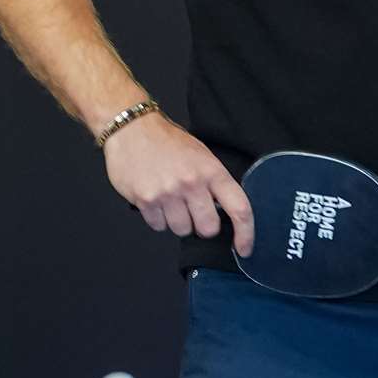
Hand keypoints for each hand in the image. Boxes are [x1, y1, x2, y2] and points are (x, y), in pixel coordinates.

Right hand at [103, 112, 254, 255]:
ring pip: (182, 230)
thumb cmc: (167, 141)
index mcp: (211, 171)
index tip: (244, 248)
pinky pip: (159, 226)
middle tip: (193, 211)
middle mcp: (191, 183)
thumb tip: (223, 211)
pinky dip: (158, 218)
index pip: (239, 208)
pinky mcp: (146, 200)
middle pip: (208, 229)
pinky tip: (155, 199)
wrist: (132, 128)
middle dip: (202, 226)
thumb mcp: (200, 154)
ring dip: (177, 222)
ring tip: (170, 199)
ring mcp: (168, 193)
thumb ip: (213, 182)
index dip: (246, 234)